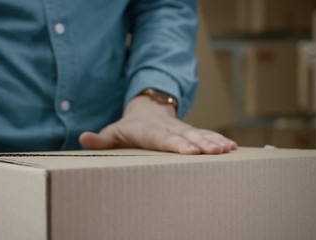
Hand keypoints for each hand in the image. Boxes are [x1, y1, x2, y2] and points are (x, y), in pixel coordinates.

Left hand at [79, 95, 237, 153]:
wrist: (146, 108)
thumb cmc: (128, 127)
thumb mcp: (113, 133)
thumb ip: (100, 139)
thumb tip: (83, 139)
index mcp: (148, 132)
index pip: (162, 138)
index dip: (175, 144)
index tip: (189, 151)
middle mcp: (168, 129)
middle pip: (185, 136)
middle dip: (200, 144)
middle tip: (215, 151)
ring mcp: (181, 129)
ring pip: (199, 134)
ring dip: (214, 141)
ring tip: (228, 149)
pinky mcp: (190, 131)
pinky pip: (206, 134)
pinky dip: (218, 139)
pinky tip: (232, 146)